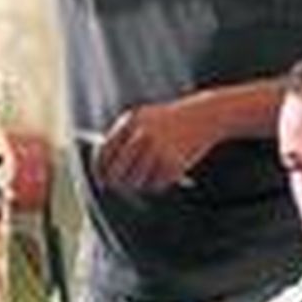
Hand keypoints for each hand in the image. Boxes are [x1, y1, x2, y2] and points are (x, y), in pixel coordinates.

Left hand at [94, 99, 217, 190]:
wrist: (202, 116)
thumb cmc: (167, 121)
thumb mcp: (142, 119)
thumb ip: (122, 140)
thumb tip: (103, 171)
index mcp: (130, 121)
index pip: (105, 152)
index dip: (99, 170)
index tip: (100, 180)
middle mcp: (142, 135)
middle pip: (117, 173)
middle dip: (116, 182)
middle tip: (118, 185)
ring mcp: (158, 150)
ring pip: (135, 182)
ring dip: (139, 182)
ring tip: (151, 168)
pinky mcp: (173, 164)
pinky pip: (155, 185)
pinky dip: (157, 182)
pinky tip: (165, 167)